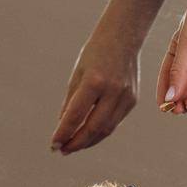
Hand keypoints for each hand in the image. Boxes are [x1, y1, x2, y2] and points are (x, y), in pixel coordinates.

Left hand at [51, 31, 140, 154]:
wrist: (124, 36)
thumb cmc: (95, 53)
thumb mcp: (78, 74)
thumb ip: (71, 102)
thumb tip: (64, 128)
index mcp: (94, 81)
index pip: (76, 115)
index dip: (64, 133)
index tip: (53, 145)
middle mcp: (112, 91)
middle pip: (93, 128)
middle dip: (76, 143)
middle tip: (62, 150)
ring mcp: (126, 97)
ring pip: (106, 130)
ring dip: (88, 141)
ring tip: (73, 146)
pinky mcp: (133, 101)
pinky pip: (114, 123)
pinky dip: (100, 132)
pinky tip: (88, 135)